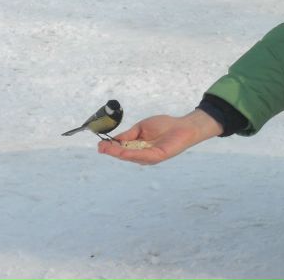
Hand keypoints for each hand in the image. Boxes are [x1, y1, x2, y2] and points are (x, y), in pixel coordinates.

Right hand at [97, 109, 222, 164]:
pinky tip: (122, 151)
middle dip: (111, 151)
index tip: (100, 144)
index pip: (121, 149)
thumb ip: (129, 134)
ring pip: (130, 156)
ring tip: (106, 148)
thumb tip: (115, 138)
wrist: (183, 126)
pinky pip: (141, 155)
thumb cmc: (165, 125)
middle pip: (123, 154)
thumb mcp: (142, 128)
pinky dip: (130, 154)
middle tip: (100, 147)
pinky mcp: (156, 157)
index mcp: (138, 148)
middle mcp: (142, 155)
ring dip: (117, 153)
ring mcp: (149, 157)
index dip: (110, 147)